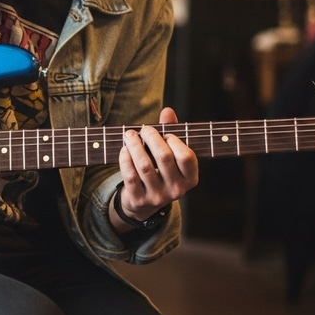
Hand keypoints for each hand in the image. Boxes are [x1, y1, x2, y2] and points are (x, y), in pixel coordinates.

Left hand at [111, 107, 197, 229]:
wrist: (143, 203)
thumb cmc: (160, 171)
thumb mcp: (171, 155)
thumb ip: (171, 132)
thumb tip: (168, 111)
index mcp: (190, 179)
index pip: (186, 157)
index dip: (174, 141)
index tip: (165, 134)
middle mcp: (177, 190)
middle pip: (164, 157)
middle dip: (152, 138)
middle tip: (144, 130)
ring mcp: (157, 196)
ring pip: (144, 165)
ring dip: (135, 145)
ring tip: (129, 135)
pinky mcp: (139, 199)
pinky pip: (130, 176)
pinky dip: (125, 159)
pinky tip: (124, 149)